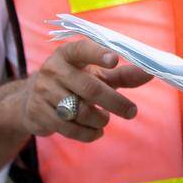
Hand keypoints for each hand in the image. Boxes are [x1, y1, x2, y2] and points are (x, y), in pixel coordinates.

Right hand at [20, 39, 153, 142]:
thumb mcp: (96, 74)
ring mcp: (43, 92)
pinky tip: (96, 131)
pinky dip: (88, 133)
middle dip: (114, 102)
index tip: (115, 60)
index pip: (82, 49)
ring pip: (80, 111)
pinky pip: (69, 128)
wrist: (31, 100)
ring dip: (100, 119)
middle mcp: (53, 69)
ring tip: (105, 119)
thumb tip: (151, 72)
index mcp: (68, 54)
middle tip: (132, 111)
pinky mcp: (39, 113)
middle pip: (89, 88)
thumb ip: (122, 74)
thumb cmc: (74, 81)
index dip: (98, 54)